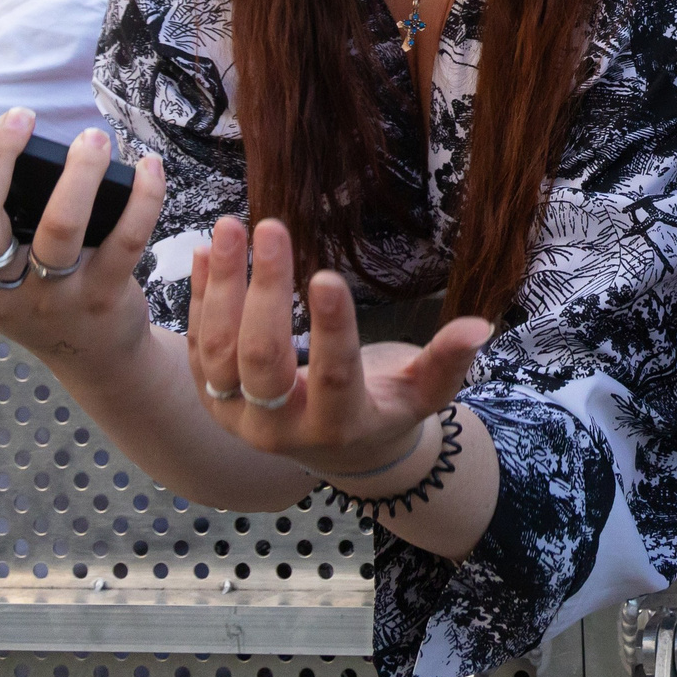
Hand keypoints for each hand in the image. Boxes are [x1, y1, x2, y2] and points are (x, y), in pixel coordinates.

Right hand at [0, 109, 167, 366]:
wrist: (92, 354)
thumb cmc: (35, 291)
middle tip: (20, 117)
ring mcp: (50, 297)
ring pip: (59, 226)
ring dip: (78, 173)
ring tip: (91, 139)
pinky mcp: (102, 297)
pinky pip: (125, 239)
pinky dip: (141, 198)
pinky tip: (147, 168)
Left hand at [186, 219, 491, 481]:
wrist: (335, 450)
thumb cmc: (384, 409)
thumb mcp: (420, 393)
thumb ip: (446, 363)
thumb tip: (479, 326)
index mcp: (336, 425)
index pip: (332, 376)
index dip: (330, 329)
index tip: (327, 274)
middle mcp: (277, 428)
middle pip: (261, 359)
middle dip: (265, 291)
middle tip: (273, 227)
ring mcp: (235, 416)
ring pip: (218, 350)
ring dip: (222, 286)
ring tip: (231, 226)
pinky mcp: (211, 396)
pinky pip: (197, 345)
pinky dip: (198, 297)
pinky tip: (206, 250)